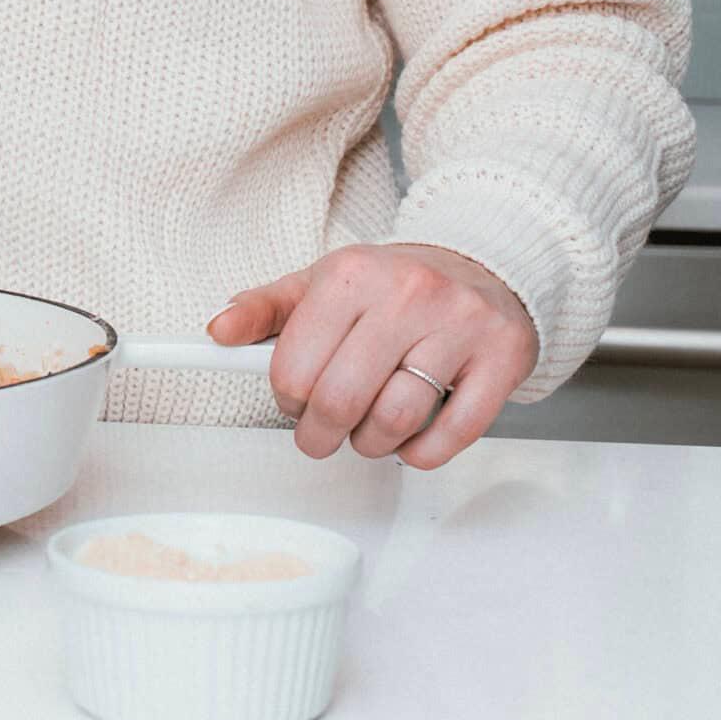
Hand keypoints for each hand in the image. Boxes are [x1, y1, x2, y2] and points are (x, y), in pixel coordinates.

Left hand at [206, 244, 537, 467]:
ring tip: (367, 433)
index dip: (285, 399)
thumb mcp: (323, 282)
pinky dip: (421, 453)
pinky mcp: (501, 359)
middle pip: (342, 400)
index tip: (291, 402)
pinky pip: (452, 435)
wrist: (484, 266)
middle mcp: (408, 294)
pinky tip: (410, 440)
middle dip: (320, 434)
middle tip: (320, 435)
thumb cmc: (394, 284)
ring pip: (395, 421)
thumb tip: (219, 331)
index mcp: (352, 274)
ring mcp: (459, 327)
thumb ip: (266, 309)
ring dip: (370, 445)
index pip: (295, 366)